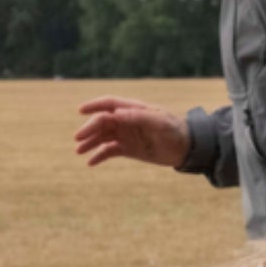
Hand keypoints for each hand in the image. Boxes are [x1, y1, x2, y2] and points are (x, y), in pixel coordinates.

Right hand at [73, 97, 189, 168]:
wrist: (187, 148)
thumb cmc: (175, 130)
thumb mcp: (160, 122)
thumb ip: (139, 117)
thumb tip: (116, 113)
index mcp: (134, 109)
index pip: (110, 103)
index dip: (94, 105)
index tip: (81, 111)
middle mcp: (126, 120)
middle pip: (102, 122)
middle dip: (89, 129)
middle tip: (78, 139)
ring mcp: (126, 135)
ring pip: (102, 137)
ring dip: (90, 143)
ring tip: (79, 151)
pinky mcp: (128, 148)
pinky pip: (109, 151)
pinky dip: (99, 156)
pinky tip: (91, 163)